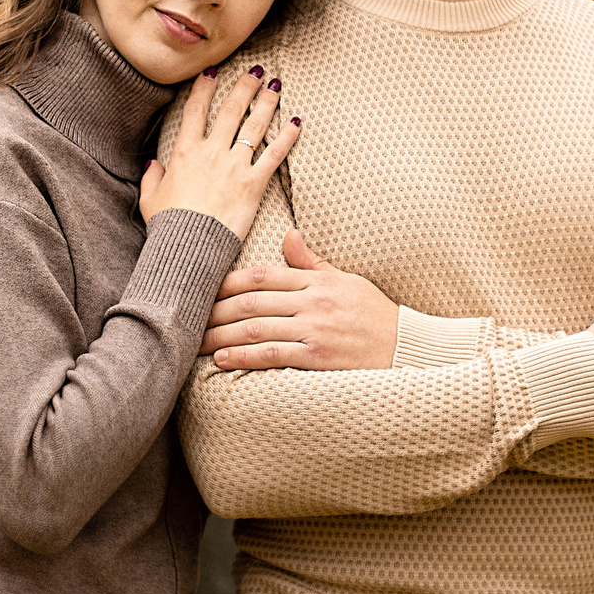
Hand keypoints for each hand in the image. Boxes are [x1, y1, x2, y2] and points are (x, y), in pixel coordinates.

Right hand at [140, 67, 299, 239]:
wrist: (189, 246)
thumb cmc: (168, 226)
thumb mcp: (150, 198)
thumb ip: (152, 177)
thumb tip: (154, 164)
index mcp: (185, 152)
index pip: (195, 110)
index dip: (205, 88)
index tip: (212, 72)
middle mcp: (211, 152)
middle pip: (232, 110)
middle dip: (245, 86)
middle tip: (256, 71)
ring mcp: (234, 166)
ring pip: (255, 125)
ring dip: (267, 102)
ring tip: (276, 86)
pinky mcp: (254, 184)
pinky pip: (274, 155)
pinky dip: (287, 137)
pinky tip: (296, 122)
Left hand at [203, 232, 399, 370]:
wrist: (405, 346)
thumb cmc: (374, 313)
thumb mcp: (345, 280)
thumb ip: (312, 262)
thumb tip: (288, 234)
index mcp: (317, 280)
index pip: (263, 275)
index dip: (228, 281)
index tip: (203, 286)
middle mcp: (312, 301)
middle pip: (251, 302)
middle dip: (215, 310)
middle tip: (188, 316)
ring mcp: (314, 329)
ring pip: (255, 329)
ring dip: (220, 335)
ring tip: (195, 340)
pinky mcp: (318, 357)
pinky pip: (272, 355)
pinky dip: (243, 356)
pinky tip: (221, 358)